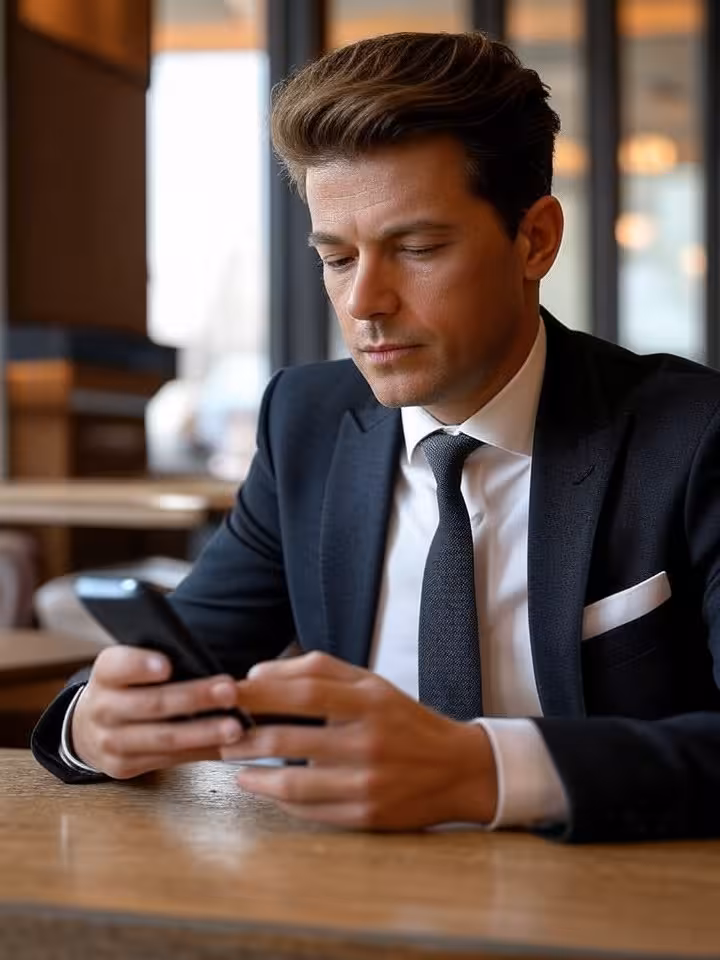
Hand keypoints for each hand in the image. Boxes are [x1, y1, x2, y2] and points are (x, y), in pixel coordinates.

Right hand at [70, 646, 244, 778]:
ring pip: (164, 739)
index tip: (166, 665)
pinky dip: (204, 752)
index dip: (141, 666)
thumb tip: (204, 664)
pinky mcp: (125, 767)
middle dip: (194, 698)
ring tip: (235, 726)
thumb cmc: (125, 687)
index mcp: (105, 674)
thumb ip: (155, 662)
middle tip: (229, 691)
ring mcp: (112, 743)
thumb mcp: (127, 667)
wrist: (86, 729)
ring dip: (204, 732)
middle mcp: (103, 709)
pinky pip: (171, 760)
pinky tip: (229, 746)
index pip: (118, 666)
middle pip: (152, 704)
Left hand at [223, 651, 497, 828]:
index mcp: (368, 701)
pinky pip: (311, 810)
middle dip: (246, 737)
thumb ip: (317, 670)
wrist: (457, 768)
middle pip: (290, 737)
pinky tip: (267, 788)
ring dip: (255, 775)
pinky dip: (282, 799)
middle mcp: (368, 741)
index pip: (303, 691)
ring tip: (235, 766)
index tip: (228, 692)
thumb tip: (259, 674)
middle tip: (222, 734)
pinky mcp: (366, 815)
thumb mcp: (370, 683)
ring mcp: (368, 782)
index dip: (259, 693)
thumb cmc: (403, 719)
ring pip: (294, 783)